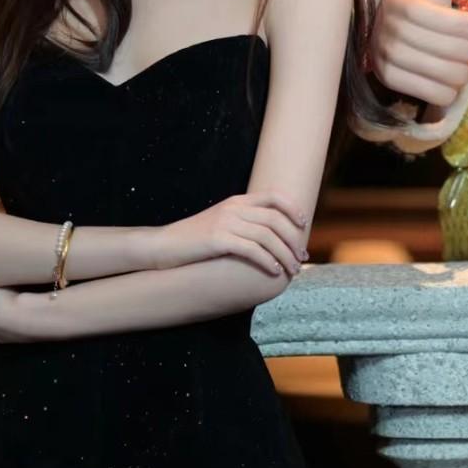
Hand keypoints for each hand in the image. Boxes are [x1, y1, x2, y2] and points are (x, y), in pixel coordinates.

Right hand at [153, 193, 308, 277]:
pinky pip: (252, 250)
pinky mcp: (217, 240)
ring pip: (267, 236)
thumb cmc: (194, 240)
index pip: (274, 196)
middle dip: (293, 239)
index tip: (304, 224)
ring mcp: (225, 222)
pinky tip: (274, 271)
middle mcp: (233, 208)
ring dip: (285, 254)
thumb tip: (270, 237)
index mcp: (237, 201)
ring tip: (292, 270)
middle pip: (276, 219)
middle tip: (302, 257)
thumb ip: (243, 223)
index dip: (293, 208)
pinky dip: (268, 261)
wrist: (163, 245)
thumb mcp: (221, 224)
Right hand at [369, 0, 467, 106]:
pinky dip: (450, 89)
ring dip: (465, 70)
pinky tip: (447, 75)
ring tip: (460, 59)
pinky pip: (438, 95)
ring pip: (452, 77)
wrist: (380, 15)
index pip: (460, 26)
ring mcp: (389, 58)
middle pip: (461, 53)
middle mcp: (395, 32)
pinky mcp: (389, 79)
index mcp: (408, 5)